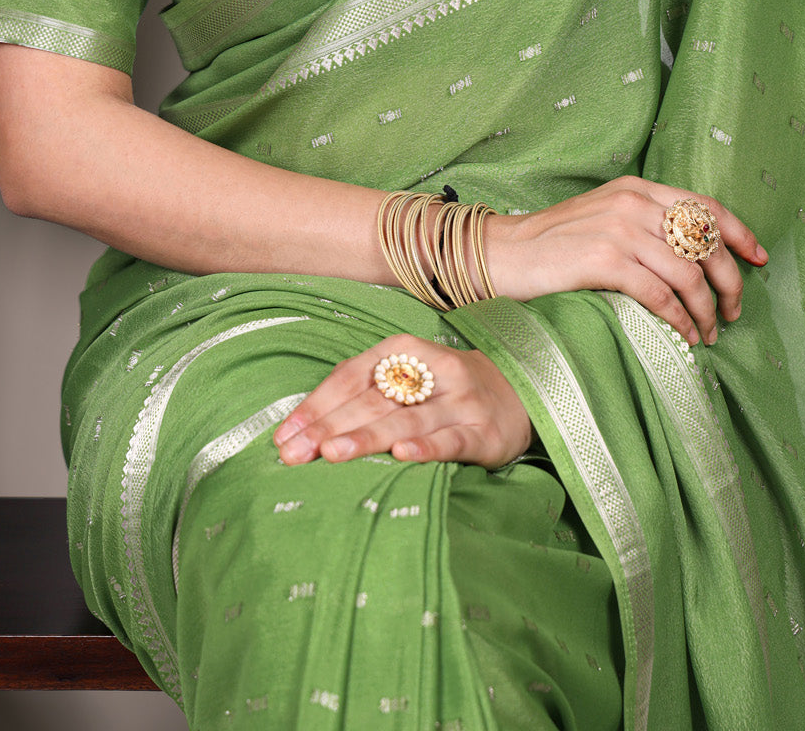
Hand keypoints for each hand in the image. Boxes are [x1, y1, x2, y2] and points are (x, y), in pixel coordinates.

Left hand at [273, 334, 531, 468]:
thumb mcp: (408, 378)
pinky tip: (401, 456)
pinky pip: (450, 440)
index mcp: (407, 349)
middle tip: (294, 453)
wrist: (520, 393)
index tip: (285, 434)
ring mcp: (461, 400)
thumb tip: (303, 429)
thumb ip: (364, 395)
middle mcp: (435, 370)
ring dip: (366, 437)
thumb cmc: (445, 390)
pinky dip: (425, 447)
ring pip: (406, 419)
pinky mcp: (484, 431)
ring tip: (331, 453)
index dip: (317, 403)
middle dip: (329, 426)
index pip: (353, 375)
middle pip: (373, 399)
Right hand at [487, 176, 766, 345]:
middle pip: (706, 242)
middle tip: (732, 313)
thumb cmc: (552, 245)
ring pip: (689, 273)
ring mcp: (619, 230)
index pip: (706, 206)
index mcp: (636, 189)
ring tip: (708, 333)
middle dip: (729, 283)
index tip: (758, 259)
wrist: (501, 253)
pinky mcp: (604, 260)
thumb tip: (693, 257)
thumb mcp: (603, 218)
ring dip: (707, 310)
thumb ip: (643, 225)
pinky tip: (684, 335)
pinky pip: (661, 295)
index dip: (740, 234)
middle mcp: (632, 203)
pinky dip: (681, 319)